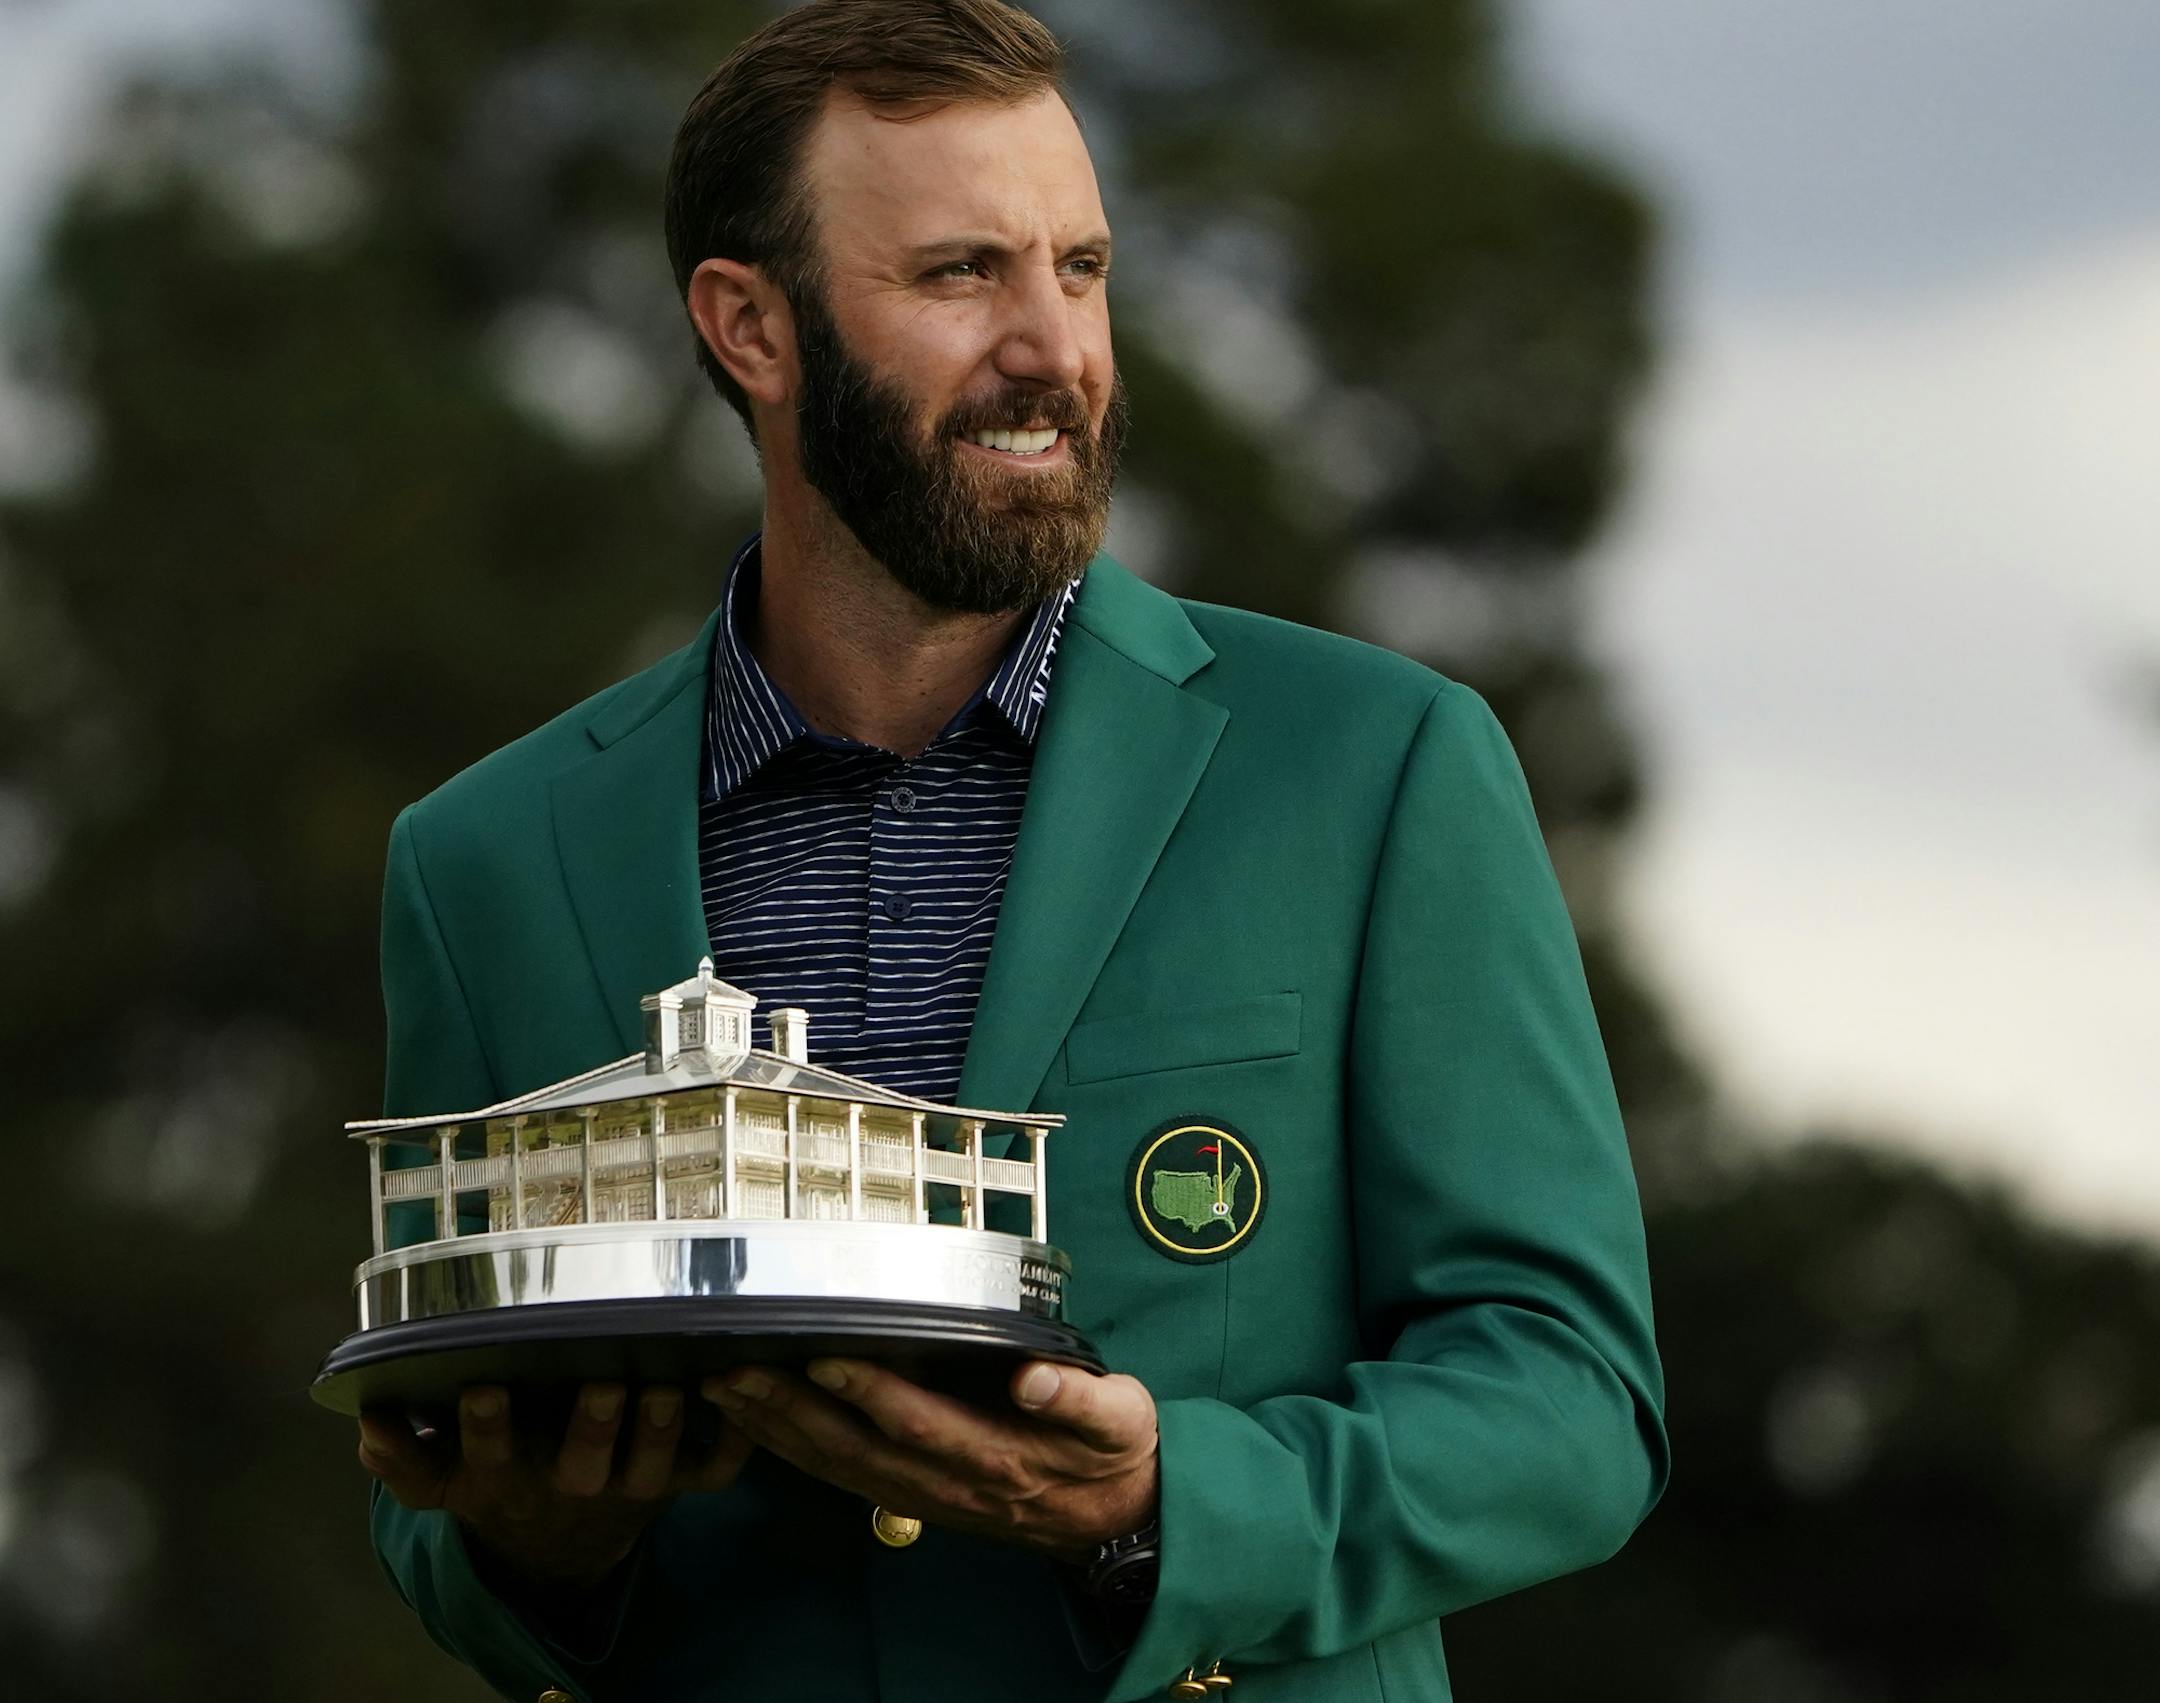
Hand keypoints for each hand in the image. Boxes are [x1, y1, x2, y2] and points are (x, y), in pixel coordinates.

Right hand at [357, 1381, 753, 1587]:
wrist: (562, 1544)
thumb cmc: (499, 1481)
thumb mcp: (441, 1482)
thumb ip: (401, 1457)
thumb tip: (365, 1422)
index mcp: (508, 1478)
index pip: (490, 1455)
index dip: (486, 1427)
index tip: (484, 1387)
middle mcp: (572, 1485)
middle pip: (585, 1465)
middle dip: (594, 1425)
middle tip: (605, 1383)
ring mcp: (631, 1487)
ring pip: (653, 1466)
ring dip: (663, 1429)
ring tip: (670, 1385)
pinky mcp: (681, 1483)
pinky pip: (716, 1470)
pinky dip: (735, 1441)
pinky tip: (739, 1395)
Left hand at [703, 1358, 1157, 1563]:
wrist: (1116, 1520)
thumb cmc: (1115, 1455)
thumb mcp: (1120, 1419)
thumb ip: (1080, 1398)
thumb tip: (1035, 1376)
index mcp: (997, 1456)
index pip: (920, 1422)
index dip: (868, 1392)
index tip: (823, 1356)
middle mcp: (950, 1482)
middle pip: (856, 1448)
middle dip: (790, 1410)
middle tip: (734, 1370)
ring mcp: (927, 1496)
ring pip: (839, 1467)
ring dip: (777, 1431)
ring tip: (725, 1390)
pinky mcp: (915, 1496)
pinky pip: (844, 1476)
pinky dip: (794, 1452)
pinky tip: (760, 1424)